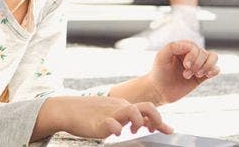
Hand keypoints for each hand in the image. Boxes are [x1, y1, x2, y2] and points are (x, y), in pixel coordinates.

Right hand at [37, 96, 173, 140]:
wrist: (68, 110)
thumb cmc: (91, 114)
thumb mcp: (113, 113)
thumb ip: (129, 117)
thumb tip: (147, 123)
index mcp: (124, 105)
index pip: (147, 108)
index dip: (160, 120)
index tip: (170, 131)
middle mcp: (120, 107)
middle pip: (146, 107)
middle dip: (157, 119)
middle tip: (155, 130)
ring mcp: (110, 114)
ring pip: (131, 111)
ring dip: (138, 122)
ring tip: (132, 130)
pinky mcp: (99, 122)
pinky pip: (111, 125)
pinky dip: (117, 130)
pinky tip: (116, 134)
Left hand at [147, 40, 219, 103]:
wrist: (160, 91)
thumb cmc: (159, 72)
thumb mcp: (161, 57)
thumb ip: (172, 47)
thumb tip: (190, 45)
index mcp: (182, 47)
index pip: (194, 46)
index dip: (193, 55)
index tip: (186, 66)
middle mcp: (191, 54)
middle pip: (203, 53)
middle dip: (197, 64)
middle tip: (185, 75)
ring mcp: (198, 64)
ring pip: (213, 57)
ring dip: (207, 66)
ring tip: (197, 75)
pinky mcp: (202, 76)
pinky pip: (216, 69)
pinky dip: (215, 70)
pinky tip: (208, 75)